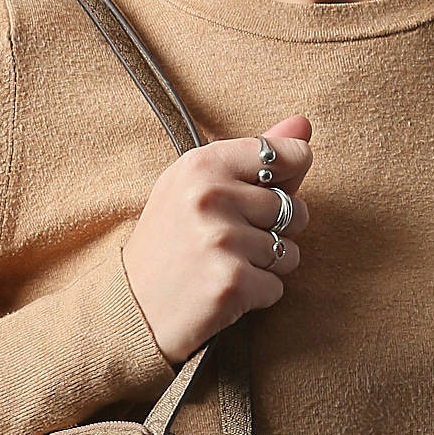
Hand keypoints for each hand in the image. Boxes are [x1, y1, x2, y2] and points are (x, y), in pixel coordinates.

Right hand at [122, 114, 313, 365]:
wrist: (129, 310)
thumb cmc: (168, 246)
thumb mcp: (194, 188)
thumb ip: (252, 156)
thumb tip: (304, 124)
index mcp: (202, 165)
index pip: (281, 155)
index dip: (289, 178)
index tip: (269, 196)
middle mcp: (211, 197)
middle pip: (293, 209)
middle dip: (276, 231)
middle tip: (232, 244)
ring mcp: (221, 241)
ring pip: (289, 252)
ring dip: (267, 267)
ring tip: (227, 267)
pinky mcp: (232, 283)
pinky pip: (276, 288)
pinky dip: (256, 296)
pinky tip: (224, 292)